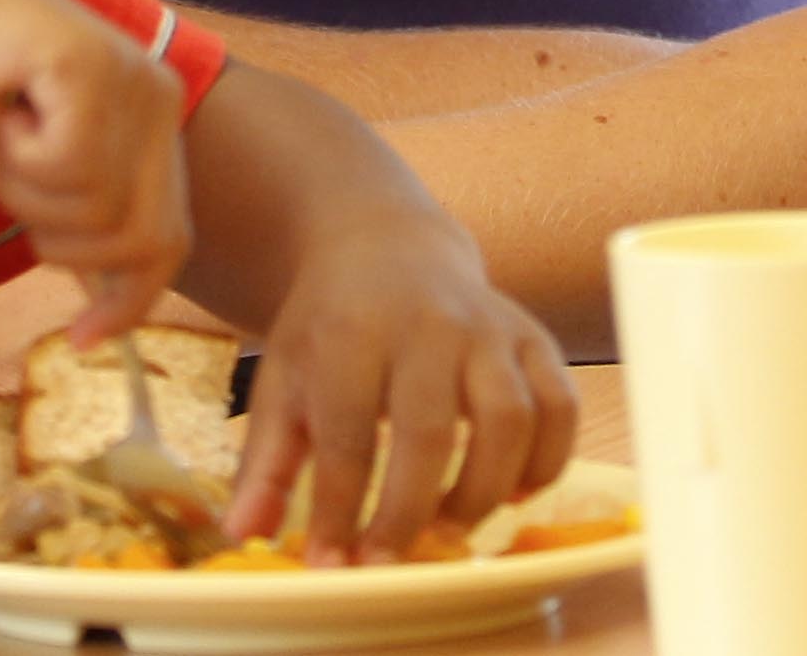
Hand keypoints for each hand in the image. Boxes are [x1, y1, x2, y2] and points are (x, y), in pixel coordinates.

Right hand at [0, 0, 190, 334]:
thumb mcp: (32, 181)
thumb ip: (78, 231)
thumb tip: (111, 311)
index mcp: (155, 126)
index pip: (170, 240)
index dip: (130, 301)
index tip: (83, 342)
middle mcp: (161, 100)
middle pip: (146, 240)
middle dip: (68, 249)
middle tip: (14, 192)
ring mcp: (136, 81)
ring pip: (100, 213)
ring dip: (31, 195)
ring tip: (8, 134)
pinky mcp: (96, 68)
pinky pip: (68, 167)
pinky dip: (19, 157)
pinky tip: (5, 107)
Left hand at [229, 207, 575, 566]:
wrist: (387, 244)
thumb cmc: (330, 325)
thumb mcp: (282, 380)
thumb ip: (266, 462)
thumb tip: (244, 536)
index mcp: (353, 332)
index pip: (347, 433)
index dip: (339, 508)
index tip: (332, 563)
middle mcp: (428, 324)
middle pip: (431, 432)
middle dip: (410, 511)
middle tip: (391, 559)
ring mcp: (489, 328)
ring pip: (510, 419)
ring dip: (485, 491)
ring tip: (452, 526)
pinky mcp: (533, 335)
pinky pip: (561, 405)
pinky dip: (549, 460)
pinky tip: (515, 491)